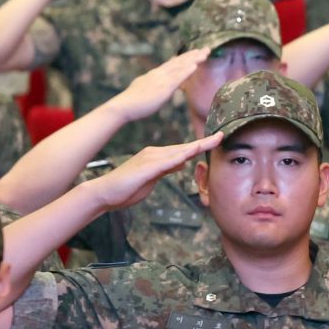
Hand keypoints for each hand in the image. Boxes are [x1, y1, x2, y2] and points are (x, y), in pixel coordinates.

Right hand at [93, 131, 223, 208]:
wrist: (106, 192)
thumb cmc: (127, 188)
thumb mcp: (153, 178)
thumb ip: (167, 169)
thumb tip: (182, 162)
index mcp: (157, 156)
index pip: (183, 150)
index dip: (201, 145)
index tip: (217, 139)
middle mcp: (155, 153)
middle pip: (184, 147)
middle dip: (204, 142)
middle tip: (223, 135)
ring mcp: (150, 159)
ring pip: (178, 152)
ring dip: (196, 147)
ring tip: (213, 141)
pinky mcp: (145, 168)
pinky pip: (165, 162)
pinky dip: (178, 158)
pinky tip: (190, 155)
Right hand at [113, 48, 210, 122]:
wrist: (124, 106)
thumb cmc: (133, 103)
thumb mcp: (144, 90)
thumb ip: (153, 87)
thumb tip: (158, 87)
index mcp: (155, 75)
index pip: (172, 64)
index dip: (184, 58)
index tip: (194, 53)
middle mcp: (159, 74)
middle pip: (179, 61)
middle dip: (192, 55)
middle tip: (205, 49)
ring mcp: (161, 79)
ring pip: (180, 66)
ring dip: (193, 59)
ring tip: (205, 53)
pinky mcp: (163, 87)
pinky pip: (177, 77)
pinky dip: (187, 70)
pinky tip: (195, 65)